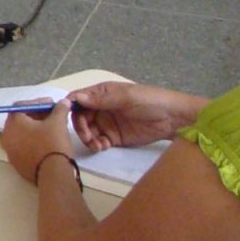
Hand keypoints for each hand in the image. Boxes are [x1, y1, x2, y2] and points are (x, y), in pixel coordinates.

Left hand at [1, 101, 76, 183]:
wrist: (52, 173)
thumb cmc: (53, 144)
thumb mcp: (58, 123)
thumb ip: (59, 109)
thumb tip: (63, 102)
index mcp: (13, 124)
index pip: (21, 106)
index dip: (37, 102)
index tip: (51, 104)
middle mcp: (7, 136)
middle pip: (20, 119)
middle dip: (36, 114)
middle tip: (52, 115)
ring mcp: (10, 150)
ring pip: (21, 133)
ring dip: (35, 128)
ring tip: (51, 128)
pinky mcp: (16, 162)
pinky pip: (23, 146)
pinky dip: (32, 141)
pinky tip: (46, 142)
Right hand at [66, 81, 196, 150]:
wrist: (174, 120)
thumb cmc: (151, 101)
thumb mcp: (127, 97)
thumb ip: (101, 99)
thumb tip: (75, 98)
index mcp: (102, 93)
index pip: (78, 98)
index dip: (70, 107)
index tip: (65, 117)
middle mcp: (101, 107)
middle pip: (80, 117)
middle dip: (80, 127)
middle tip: (88, 137)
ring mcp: (107, 123)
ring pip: (87, 131)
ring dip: (88, 138)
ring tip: (97, 145)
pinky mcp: (114, 137)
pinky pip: (98, 141)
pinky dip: (96, 145)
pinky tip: (102, 147)